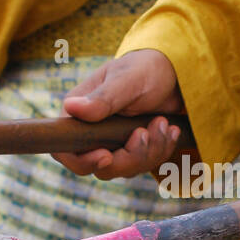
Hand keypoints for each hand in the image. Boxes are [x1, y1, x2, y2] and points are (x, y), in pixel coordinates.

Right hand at [53, 49, 186, 178]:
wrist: (174, 74)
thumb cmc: (146, 69)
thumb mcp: (127, 80)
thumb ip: (103, 98)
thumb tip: (71, 107)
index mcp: (79, 115)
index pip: (66, 152)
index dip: (83, 162)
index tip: (107, 156)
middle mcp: (92, 133)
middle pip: (102, 168)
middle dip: (130, 156)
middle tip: (146, 131)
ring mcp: (113, 144)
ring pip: (126, 169)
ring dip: (150, 151)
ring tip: (163, 122)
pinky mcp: (133, 150)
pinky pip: (144, 165)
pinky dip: (161, 151)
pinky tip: (170, 130)